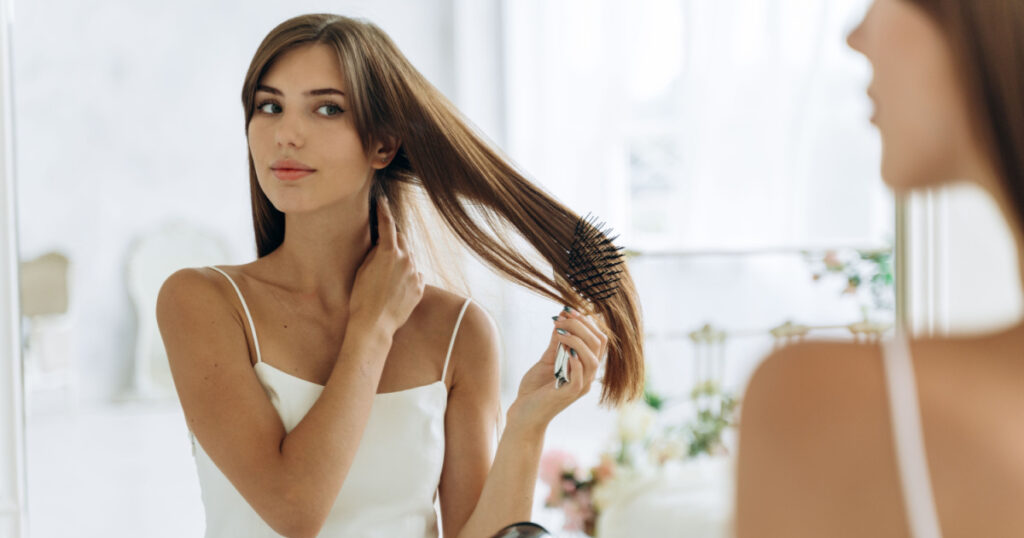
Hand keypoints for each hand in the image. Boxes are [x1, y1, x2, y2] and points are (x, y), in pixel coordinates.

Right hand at [349, 196, 423, 335]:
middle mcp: (406, 259)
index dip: (384, 211)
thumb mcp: (362, 270)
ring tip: (387, 273)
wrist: (374, 325)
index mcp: (389, 252)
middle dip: (394, 238)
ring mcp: (415, 273)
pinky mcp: (420, 287)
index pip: (387, 225)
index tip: (382, 202)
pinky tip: (395, 285)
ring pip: (409, 257)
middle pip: (402, 239)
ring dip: (400, 258)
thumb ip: (374, 253)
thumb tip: (381, 245)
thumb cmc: (362, 298)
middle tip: (384, 242)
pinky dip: (407, 274)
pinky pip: (415, 274)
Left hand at [506, 307, 607, 434]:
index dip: (587, 321)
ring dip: (577, 339)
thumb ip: (556, 342)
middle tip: (562, 317)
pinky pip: (580, 377)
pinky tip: (563, 350)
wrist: (523, 415)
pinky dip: (574, 360)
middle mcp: (588, 376)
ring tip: (559, 330)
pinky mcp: (569, 394)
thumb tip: (561, 317)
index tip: (568, 310)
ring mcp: (580, 386)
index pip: (599, 339)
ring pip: (592, 359)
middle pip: (599, 345)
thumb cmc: (535, 389)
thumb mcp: (546, 360)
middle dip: (582, 325)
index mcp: (585, 367)